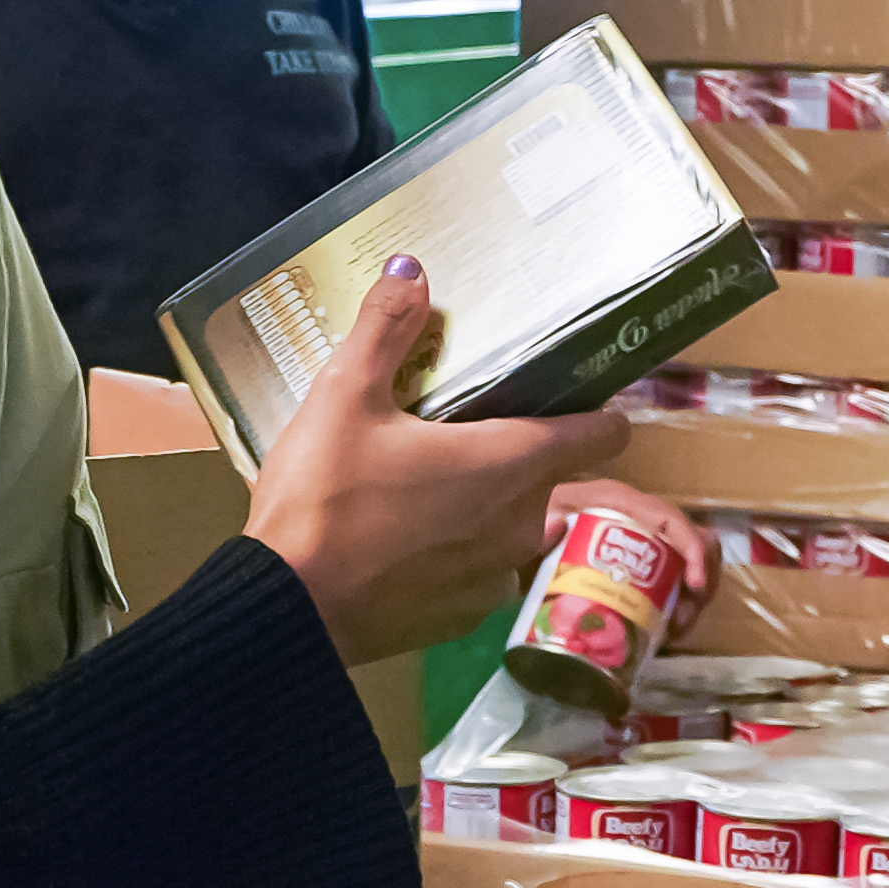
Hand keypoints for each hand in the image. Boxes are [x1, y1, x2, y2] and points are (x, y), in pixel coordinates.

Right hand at [239, 260, 630, 662]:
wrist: (287, 611)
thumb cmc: (322, 499)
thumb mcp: (343, 396)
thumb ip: (385, 328)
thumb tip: (411, 270)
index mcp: (509, 462)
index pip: (601, 434)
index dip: (598, 412)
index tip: (576, 395)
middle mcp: (519, 521)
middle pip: (551, 475)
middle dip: (521, 452)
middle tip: (465, 429)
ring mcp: (495, 575)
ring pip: (515, 525)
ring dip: (489, 504)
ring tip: (430, 485)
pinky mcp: (462, 617)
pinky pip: (480, 570)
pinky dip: (458, 551)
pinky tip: (406, 538)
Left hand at [536, 476, 708, 622]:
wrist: (517, 536)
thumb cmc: (531, 521)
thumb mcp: (535, 519)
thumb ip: (540, 522)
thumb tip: (554, 525)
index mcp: (617, 501)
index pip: (668, 518)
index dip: (692, 548)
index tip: (695, 586)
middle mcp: (636, 518)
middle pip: (690, 541)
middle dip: (699, 581)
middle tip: (682, 619)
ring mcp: (641, 543)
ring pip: (685, 566)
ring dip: (690, 600)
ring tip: (673, 630)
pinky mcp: (638, 566)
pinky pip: (671, 584)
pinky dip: (676, 608)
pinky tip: (665, 632)